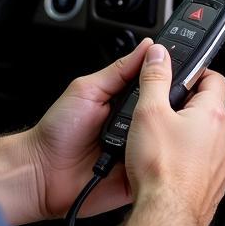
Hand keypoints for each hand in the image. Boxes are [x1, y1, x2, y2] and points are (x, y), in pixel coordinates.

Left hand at [27, 39, 153, 219]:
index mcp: (127, 103)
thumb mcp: (88, 89)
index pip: (157, 88)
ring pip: (167, 143)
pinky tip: (151, 156)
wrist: (42, 172)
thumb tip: (147, 47)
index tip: (182, 71)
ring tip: (148, 134)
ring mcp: (139, 153)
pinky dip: (158, 163)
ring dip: (164, 137)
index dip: (169, 81)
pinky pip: (158, 170)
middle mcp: (136, 128)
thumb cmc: (58, 131)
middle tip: (158, 108)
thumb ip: (119, 70)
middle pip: (167, 116)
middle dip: (170, 110)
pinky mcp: (139, 177)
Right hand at [125, 45, 224, 225]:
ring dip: (189, 136)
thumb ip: (154, 78)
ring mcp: (223, 164)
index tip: (180, 75)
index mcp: (213, 115)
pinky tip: (169, 166)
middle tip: (162, 113)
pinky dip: (190, 161)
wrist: (165, 216)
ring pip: (208, 138)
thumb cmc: (160, 169)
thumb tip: (159, 54)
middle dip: (187, 107)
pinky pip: (205, 164)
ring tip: (162, 143)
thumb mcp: (148, 112)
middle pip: (209, 109)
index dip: (195, 72)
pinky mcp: (216, 185)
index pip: (214, 77)